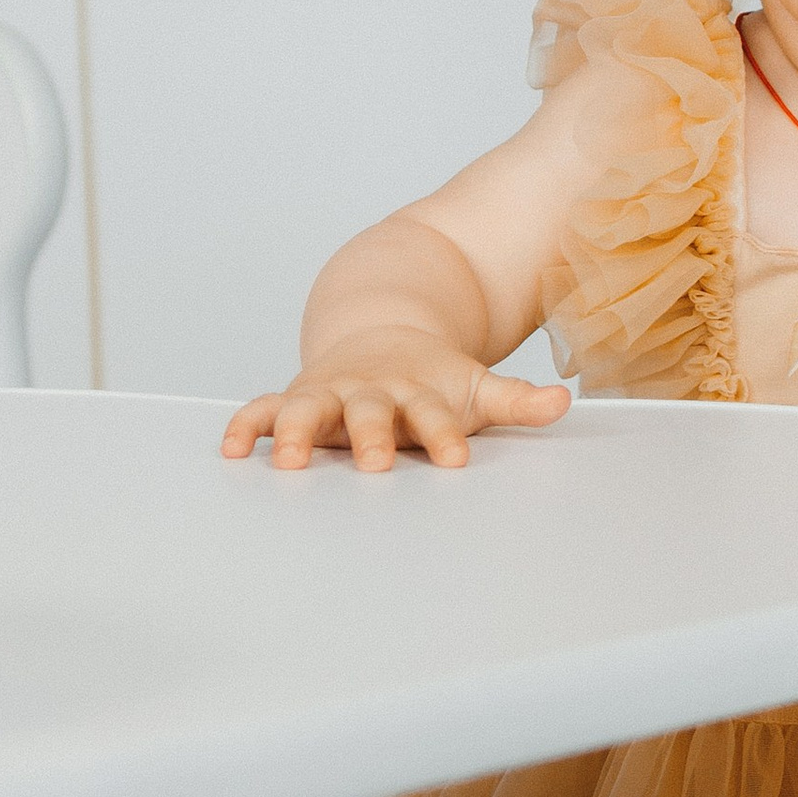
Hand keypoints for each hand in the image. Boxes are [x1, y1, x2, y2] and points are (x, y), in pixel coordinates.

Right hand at [222, 334, 571, 473]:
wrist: (382, 333)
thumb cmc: (432, 380)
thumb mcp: (477, 389)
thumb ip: (517, 399)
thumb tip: (565, 403)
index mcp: (417, 392)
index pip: (435, 417)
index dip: (445, 436)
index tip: (457, 460)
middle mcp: (370, 392)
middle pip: (371, 414)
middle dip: (373, 437)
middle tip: (377, 462)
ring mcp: (329, 394)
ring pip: (307, 409)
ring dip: (295, 432)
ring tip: (288, 460)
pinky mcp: (296, 399)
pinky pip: (263, 409)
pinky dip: (247, 426)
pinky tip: (232, 450)